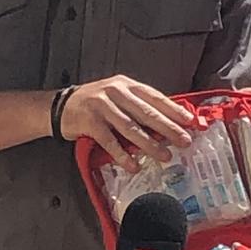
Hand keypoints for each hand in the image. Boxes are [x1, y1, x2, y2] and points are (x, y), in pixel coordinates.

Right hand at [60, 75, 194, 170]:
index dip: (174, 109)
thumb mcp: (118, 96)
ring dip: (150, 144)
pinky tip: (134, 164)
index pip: (155, 97)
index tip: (190, 121)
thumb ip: (139, 105)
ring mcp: (102, 107)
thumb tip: (168, 122)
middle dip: (168, 128)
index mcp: (127, 85)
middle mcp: (116, 92)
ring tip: (164, 155)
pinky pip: (110, 141)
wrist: (60, 105)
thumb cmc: (96, 102)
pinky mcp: (90, 122)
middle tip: (184, 140)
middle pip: (147, 113)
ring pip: (131, 128)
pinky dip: (123, 155)